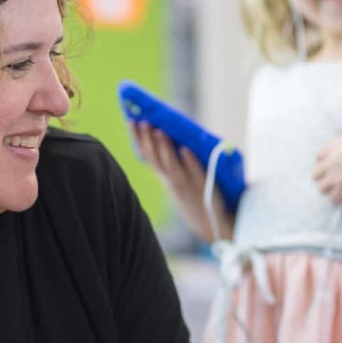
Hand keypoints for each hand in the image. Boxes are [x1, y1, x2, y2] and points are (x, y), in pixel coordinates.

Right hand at [129, 121, 231, 241]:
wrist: (211, 222)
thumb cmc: (194, 196)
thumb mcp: (176, 182)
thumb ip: (170, 163)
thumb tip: (164, 134)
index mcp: (164, 177)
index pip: (147, 155)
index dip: (138, 138)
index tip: (130, 120)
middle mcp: (171, 180)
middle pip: (156, 158)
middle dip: (147, 140)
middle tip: (143, 121)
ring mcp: (186, 183)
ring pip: (171, 164)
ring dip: (165, 148)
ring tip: (159, 131)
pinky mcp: (202, 186)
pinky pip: (195, 172)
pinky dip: (189, 161)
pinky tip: (184, 149)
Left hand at [312, 134, 341, 201]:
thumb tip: (336, 157)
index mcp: (336, 146)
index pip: (319, 157)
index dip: (325, 164)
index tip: (331, 169)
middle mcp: (333, 160)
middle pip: (316, 174)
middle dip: (324, 178)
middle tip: (334, 182)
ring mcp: (337, 176)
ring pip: (322, 188)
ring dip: (330, 190)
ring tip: (341, 190)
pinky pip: (333, 198)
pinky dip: (339, 198)